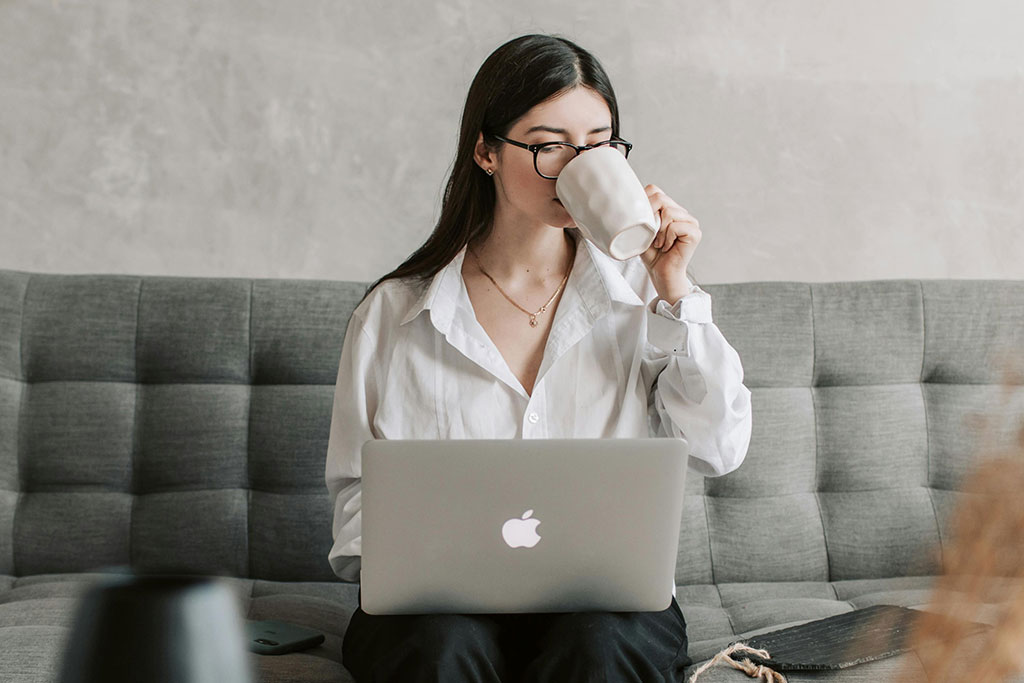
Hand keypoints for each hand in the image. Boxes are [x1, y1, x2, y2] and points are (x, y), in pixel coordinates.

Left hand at [638, 184, 701, 302]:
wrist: (660, 274)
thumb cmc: (650, 254)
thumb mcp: (640, 229)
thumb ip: (640, 213)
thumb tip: (628, 199)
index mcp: (670, 208)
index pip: (654, 190)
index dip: (644, 204)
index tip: (642, 224)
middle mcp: (682, 212)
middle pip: (660, 198)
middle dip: (650, 219)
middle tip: (651, 237)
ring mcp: (691, 221)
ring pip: (668, 212)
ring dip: (659, 231)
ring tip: (659, 243)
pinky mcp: (695, 232)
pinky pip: (675, 226)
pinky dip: (667, 237)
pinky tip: (666, 246)